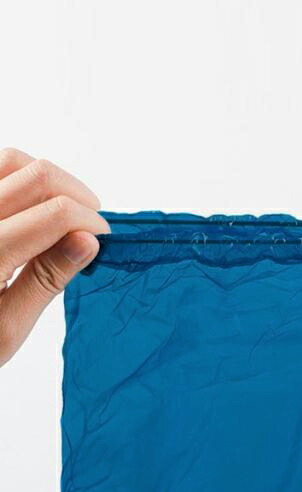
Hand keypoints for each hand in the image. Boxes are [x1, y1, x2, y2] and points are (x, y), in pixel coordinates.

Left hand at [0, 148, 109, 366]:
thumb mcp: (5, 330)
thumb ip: (46, 280)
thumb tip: (89, 242)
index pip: (56, 214)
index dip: (92, 223)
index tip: (101, 243)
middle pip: (41, 176)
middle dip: (79, 197)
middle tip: (88, 228)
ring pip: (15, 161)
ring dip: (50, 182)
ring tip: (61, 212)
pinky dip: (22, 176)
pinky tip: (31, 206)